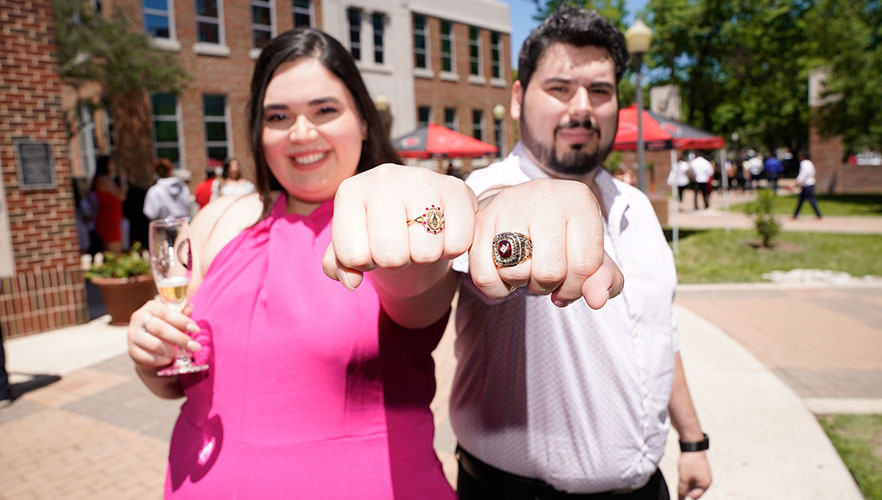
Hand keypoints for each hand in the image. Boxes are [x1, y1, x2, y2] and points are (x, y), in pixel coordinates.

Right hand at [127, 300, 201, 372]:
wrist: (149, 344)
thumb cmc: (166, 327)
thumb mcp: (174, 319)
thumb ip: (182, 314)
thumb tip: (190, 307)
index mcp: (151, 307)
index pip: (166, 313)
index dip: (182, 321)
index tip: (196, 329)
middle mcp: (138, 318)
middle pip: (161, 329)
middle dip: (181, 339)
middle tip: (195, 347)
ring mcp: (133, 335)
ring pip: (156, 345)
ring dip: (172, 351)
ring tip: (181, 353)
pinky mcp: (132, 351)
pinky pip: (149, 358)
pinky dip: (162, 360)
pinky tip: (169, 359)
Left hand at [323, 163, 476, 290]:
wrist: (419, 206)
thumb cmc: (378, 229)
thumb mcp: (352, 243)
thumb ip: (339, 264)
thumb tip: (351, 281)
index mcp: (350, 191)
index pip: (353, 256)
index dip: (364, 263)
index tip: (370, 248)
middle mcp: (384, 177)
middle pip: (390, 255)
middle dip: (396, 261)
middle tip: (399, 244)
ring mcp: (422, 179)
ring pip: (425, 252)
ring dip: (424, 256)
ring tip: (420, 237)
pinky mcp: (457, 188)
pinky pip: (457, 244)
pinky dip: (451, 249)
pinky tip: (442, 232)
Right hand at [468, 178, 622, 307]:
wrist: (519, 205)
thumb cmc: (561, 235)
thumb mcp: (591, 253)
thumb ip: (606, 279)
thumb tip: (597, 300)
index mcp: (579, 200)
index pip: (585, 265)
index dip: (577, 288)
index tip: (569, 284)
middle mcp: (545, 195)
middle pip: (549, 272)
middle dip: (547, 286)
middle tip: (544, 275)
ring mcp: (509, 205)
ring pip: (516, 273)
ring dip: (521, 284)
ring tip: (525, 268)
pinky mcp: (480, 220)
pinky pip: (485, 276)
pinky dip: (496, 289)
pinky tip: (504, 276)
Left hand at [677, 451, 711, 499]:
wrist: (692, 444)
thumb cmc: (690, 462)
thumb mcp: (684, 478)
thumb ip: (682, 491)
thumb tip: (680, 499)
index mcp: (705, 484)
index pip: (694, 496)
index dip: (685, 494)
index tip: (679, 487)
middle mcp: (707, 480)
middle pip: (694, 490)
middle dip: (686, 487)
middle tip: (681, 478)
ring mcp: (704, 474)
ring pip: (692, 483)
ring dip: (686, 481)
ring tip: (683, 472)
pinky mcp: (700, 469)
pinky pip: (692, 476)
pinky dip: (687, 475)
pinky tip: (683, 469)